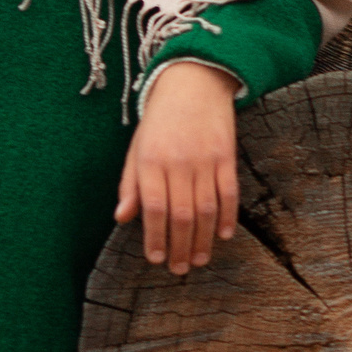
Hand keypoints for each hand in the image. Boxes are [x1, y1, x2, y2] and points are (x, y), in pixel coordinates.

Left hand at [114, 61, 239, 273]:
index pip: (152, 208)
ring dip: (203, 239)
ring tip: (199, 259)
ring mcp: (204, 159)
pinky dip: (227, 217)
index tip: (157, 259)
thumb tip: (122, 218)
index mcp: (150, 161)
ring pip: (206, 209)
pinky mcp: (226, 156)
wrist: (193, 82)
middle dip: (180, 246)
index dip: (155, 237)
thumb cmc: (159, 120)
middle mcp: (177, 162)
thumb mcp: (136, 148)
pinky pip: (229, 193)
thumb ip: (130, 184)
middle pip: (181, 214)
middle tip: (180, 269)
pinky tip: (222, 235)